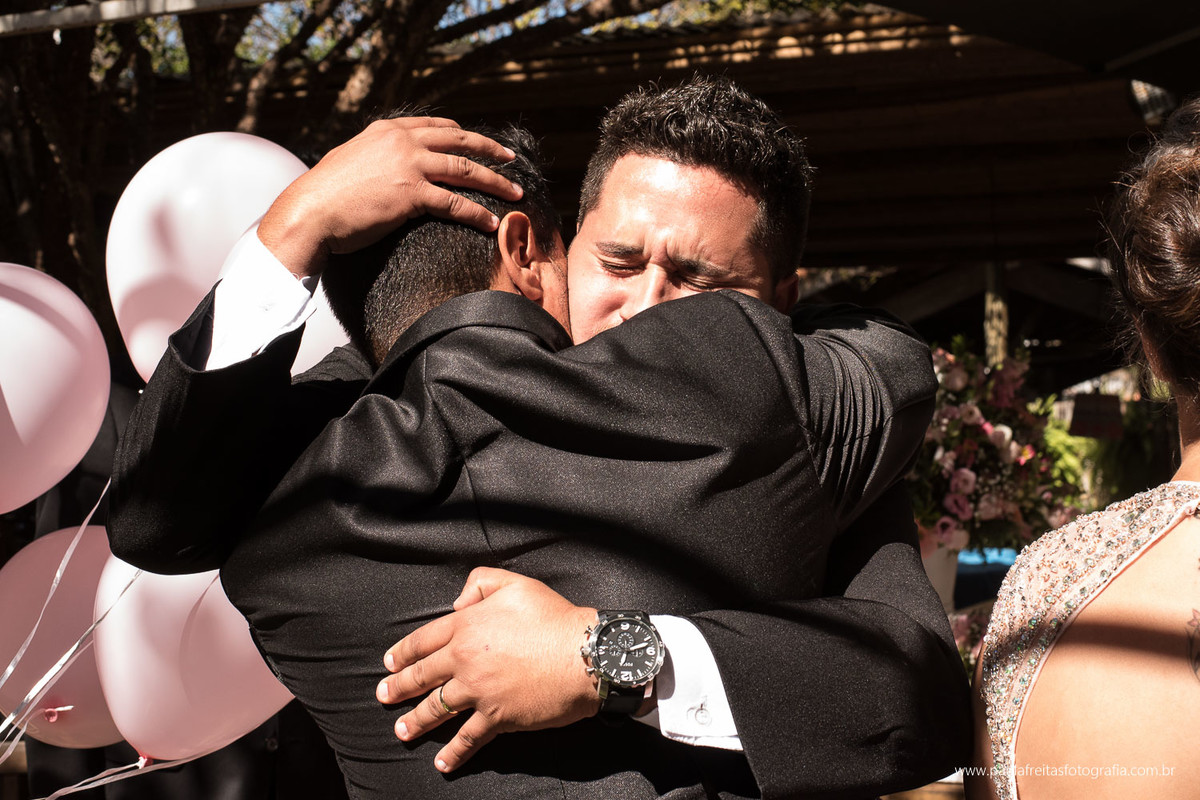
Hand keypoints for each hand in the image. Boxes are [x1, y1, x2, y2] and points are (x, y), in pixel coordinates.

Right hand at [259, 116, 522, 277]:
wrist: (310, 212)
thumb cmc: (325, 194)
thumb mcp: (350, 159)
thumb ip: (374, 156)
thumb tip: (383, 165)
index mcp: (387, 130)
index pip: (435, 125)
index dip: (462, 134)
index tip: (479, 142)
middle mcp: (402, 141)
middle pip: (459, 142)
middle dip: (490, 150)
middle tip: (511, 159)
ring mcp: (409, 165)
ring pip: (465, 170)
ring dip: (495, 182)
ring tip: (515, 194)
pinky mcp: (412, 194)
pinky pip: (456, 203)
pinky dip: (478, 213)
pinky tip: (491, 222)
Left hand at [377, 567, 598, 772]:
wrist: (584, 655)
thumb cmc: (553, 618)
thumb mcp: (515, 584)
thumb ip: (480, 583)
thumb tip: (459, 603)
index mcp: (466, 627)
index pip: (423, 640)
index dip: (403, 652)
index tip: (390, 663)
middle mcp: (464, 660)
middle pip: (422, 676)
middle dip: (399, 687)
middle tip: (384, 695)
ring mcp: (478, 691)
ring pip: (437, 708)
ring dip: (416, 721)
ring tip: (402, 730)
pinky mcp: (497, 717)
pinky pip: (469, 738)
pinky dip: (455, 752)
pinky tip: (443, 763)